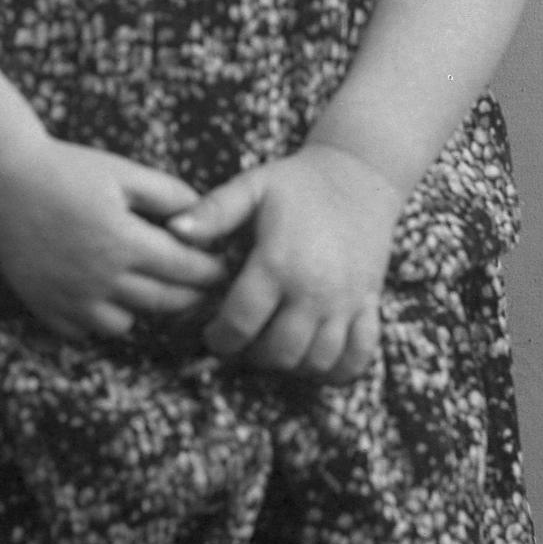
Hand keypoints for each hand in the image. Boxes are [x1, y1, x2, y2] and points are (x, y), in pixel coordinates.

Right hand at [0, 139, 229, 345]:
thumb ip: (169, 194)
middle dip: (190, 297)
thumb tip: (205, 216)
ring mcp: (70, 297)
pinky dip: (98, 319)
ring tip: (146, 289)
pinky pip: (84, 331)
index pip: (186, 270)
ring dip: (141, 311)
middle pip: (163, 302)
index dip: (211, 272)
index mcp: (125, 241)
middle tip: (200, 288)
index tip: (222, 268)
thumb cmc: (66, 170)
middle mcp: (100, 277)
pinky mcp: (44, 307)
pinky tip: (103, 295)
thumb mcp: (124, 172)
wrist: (1, 179)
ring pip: (124, 325)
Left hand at [171, 142, 402, 380]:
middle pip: (277, 352)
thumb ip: (213, 211)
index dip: (219, 339)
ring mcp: (346, 302)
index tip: (213, 334)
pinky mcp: (369, 305)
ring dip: (289, 364)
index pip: (240, 324)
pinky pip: (358, 356)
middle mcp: (314, 290)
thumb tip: (173, 230)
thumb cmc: (298, 183)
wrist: (360, 174)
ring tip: (272, 345)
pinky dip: (337, 369)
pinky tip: (315, 357)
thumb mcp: (253, 187)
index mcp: (278, 263)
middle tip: (240, 341)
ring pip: (315, 362)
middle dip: (250, 356)